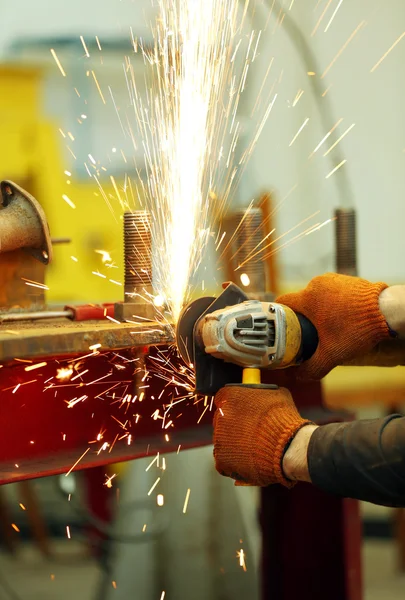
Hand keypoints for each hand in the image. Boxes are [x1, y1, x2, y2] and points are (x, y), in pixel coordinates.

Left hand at [213, 385, 311, 486]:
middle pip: (223, 419)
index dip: (236, 406)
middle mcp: (220, 415)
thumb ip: (263, 392)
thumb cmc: (282, 419)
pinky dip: (235, 461)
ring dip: (235, 442)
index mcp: (229, 395)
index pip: (225, 398)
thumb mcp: (276, 394)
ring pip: (224, 439)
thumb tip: (264, 393)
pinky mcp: (222, 458)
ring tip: (254, 447)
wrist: (286, 446)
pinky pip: (225, 459)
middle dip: (235, 425)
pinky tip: (249, 459)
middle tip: (251, 431)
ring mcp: (219, 438)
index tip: (244, 412)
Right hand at [276, 273, 392, 379]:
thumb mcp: (332, 353)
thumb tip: (299, 376)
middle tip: (306, 334)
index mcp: (308, 298)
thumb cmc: (357, 329)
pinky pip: (332, 292)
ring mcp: (333, 280)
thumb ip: (313, 367)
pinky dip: (332, 304)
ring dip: (318, 310)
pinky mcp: (346, 280)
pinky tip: (341, 318)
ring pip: (317, 296)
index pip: (282, 303)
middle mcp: (317, 284)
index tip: (281, 327)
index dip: (278, 316)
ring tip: (326, 328)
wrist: (388, 311)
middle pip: (301, 301)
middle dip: (302, 317)